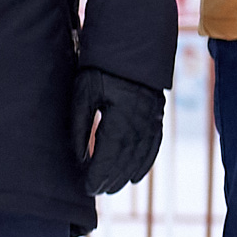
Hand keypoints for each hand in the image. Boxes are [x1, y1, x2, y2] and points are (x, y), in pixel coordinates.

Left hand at [70, 65, 163, 195]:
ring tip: (110, 188)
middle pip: (125, 162)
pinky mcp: (158, 116)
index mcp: (121, 119)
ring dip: (125, 176)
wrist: (132, 44)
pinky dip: (144, 164)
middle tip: (94, 192)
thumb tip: (79, 158)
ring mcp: (153, 121)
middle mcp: (141, 125)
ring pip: (140, 158)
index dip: (98, 176)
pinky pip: (153, 147)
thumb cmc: (101, 68)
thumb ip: (80, 128)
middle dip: (110, 180)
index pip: (109, 158)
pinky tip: (135, 177)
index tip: (86, 189)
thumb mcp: (83, 94)